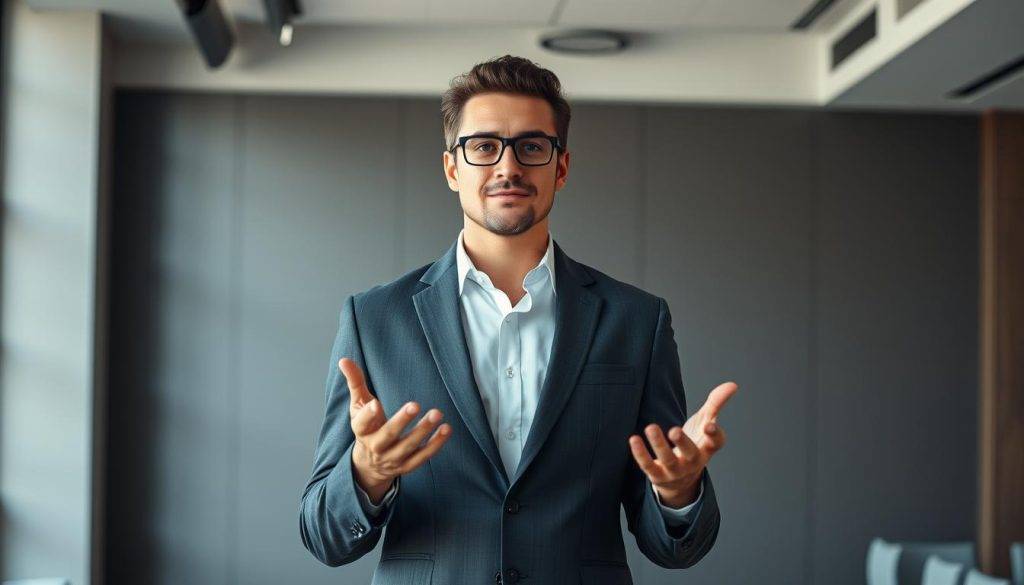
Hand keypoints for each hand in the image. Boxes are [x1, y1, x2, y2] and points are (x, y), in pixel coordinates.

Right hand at [339, 357, 451, 503]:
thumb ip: (355, 383)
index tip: (375, 403)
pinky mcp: (407, 465)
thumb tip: (344, 360)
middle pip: (387, 435)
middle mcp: (376, 447)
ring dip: (423, 431)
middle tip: (415, 404)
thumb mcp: (358, 406)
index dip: (368, 415)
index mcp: (362, 431)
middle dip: (401, 421)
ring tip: (437, 414)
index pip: (361, 424)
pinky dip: (435, 444)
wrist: (369, 464)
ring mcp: (392, 458)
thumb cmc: (366, 427)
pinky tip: (446, 429)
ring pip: (407, 446)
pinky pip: (422, 456)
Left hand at [629, 381, 737, 507]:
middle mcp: (693, 461)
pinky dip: (640, 454)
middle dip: (683, 443)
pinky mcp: (657, 474)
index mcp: (707, 448)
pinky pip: (648, 466)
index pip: (715, 443)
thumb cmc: (694, 444)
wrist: (680, 478)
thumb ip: (716, 404)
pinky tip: (634, 439)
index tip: (710, 425)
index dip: (714, 435)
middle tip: (674, 430)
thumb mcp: (705, 422)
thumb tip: (732, 385)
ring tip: (651, 427)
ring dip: (659, 444)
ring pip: (667, 459)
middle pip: (690, 453)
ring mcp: (675, 470)